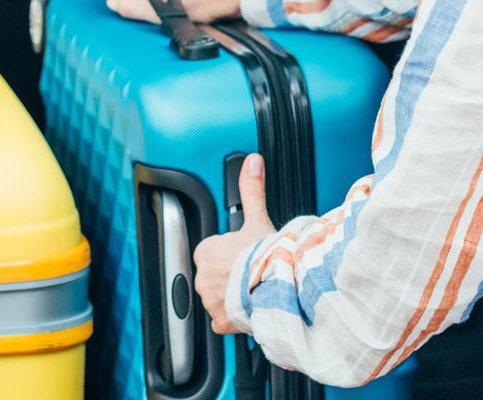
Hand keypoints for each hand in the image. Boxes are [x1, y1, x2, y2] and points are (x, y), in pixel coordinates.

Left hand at [194, 153, 275, 333]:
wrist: (279, 292)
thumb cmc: (266, 257)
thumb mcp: (257, 218)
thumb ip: (251, 188)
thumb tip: (253, 161)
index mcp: (206, 251)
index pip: (211, 251)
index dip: (230, 253)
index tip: (243, 255)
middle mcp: (202, 277)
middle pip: (214, 275)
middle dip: (229, 275)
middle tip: (250, 272)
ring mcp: (211, 301)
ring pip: (218, 297)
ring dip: (232, 296)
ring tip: (252, 290)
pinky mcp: (221, 322)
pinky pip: (223, 320)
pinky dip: (233, 318)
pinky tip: (247, 308)